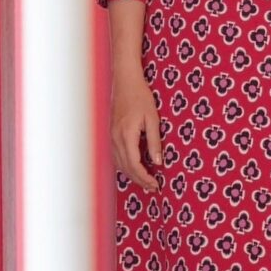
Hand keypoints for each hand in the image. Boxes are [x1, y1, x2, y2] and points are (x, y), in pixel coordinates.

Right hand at [110, 66, 162, 192]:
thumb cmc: (141, 97)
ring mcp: (111, 137)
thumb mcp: (153, 119)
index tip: (156, 184)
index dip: (145, 177)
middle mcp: (116, 138)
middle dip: (139, 180)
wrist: (126, 83)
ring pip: (119, 164)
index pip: (134, 164)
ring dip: (132, 175)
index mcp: (127, 135)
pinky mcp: (111, 134)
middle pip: (126, 167)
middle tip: (153, 187)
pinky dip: (125, 166)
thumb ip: (154, 141)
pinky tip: (134, 168)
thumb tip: (158, 162)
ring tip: (145, 181)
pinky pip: (116, 156)